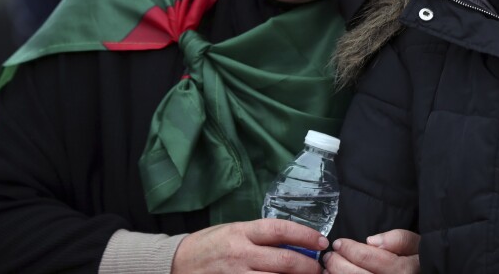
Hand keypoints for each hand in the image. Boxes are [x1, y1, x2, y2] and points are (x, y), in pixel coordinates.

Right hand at [171, 219, 326, 273]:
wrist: (176, 264)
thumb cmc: (209, 244)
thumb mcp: (233, 230)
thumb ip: (260, 236)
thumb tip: (294, 242)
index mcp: (241, 232)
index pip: (280, 230)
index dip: (305, 235)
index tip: (321, 241)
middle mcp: (240, 254)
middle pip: (284, 260)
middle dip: (308, 266)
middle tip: (319, 268)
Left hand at [323, 229, 419, 273]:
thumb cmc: (419, 263)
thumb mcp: (417, 245)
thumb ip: (399, 239)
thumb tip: (371, 241)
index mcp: (403, 271)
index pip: (368, 257)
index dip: (349, 248)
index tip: (339, 243)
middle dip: (338, 263)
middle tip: (330, 255)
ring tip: (330, 268)